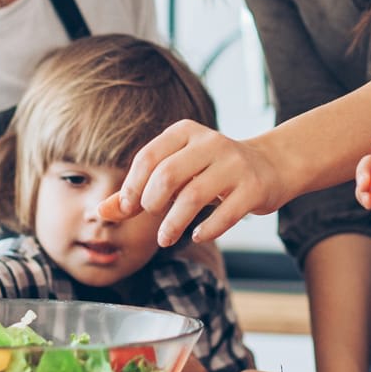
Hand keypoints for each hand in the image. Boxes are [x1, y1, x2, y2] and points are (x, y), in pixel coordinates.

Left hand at [106, 120, 293, 247]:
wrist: (270, 166)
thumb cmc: (212, 170)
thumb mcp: (177, 171)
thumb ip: (138, 191)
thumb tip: (100, 212)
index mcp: (186, 132)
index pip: (148, 157)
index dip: (132, 186)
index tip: (128, 209)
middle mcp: (211, 143)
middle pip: (168, 174)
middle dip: (152, 203)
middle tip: (151, 220)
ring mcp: (234, 165)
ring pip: (195, 195)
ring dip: (174, 223)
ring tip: (165, 239)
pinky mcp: (253, 188)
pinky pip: (226, 213)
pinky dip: (207, 229)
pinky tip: (196, 235)